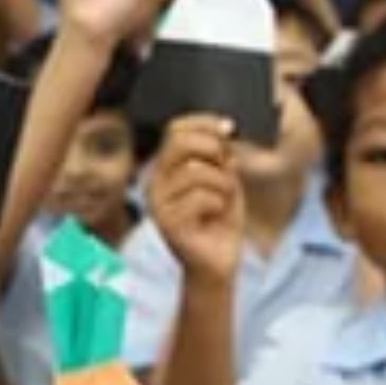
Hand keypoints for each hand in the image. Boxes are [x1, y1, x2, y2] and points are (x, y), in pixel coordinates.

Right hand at [148, 116, 244, 282]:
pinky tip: (216, 217)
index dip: (204, 122)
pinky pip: (201, 198)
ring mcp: (158, 204)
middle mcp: (155, 182)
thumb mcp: (226, 179)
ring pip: (196, 171)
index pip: (176, 129)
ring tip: (223, 200)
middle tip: (229, 169)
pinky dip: (219, 204)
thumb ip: (222, 155)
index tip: (230, 128)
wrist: (219, 262)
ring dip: (222, 184)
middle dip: (214, 150)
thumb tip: (225, 131)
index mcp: (166, 168)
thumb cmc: (221, 221)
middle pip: (180, 142)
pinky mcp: (167, 224)